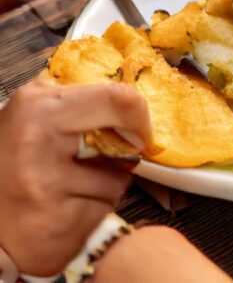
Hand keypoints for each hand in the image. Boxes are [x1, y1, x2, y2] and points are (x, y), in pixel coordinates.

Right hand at [0, 80, 150, 275]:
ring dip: (108, 185)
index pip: (117, 97)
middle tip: (118, 158)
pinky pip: (101, 209)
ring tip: (76, 186)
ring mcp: (45, 186)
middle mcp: (38, 144)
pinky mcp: (55, 222)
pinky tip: (68, 207)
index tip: (141, 127)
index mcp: (38, 108)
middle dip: (128, 154)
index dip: (139, 113)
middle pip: (125, 147)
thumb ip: (71, 97)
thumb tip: (120, 88)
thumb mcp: (31, 113)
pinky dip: (93, 209)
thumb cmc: (11, 161)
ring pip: (117, 182)